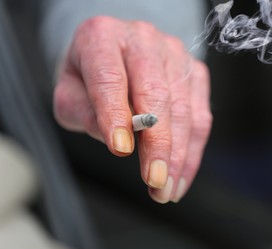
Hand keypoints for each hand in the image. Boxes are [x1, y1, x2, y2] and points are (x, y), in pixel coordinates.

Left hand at [53, 16, 211, 202]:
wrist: (115, 51)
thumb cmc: (89, 76)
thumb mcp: (70, 93)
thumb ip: (84, 113)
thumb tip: (118, 140)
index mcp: (102, 37)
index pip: (110, 78)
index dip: (116, 115)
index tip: (121, 150)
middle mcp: (143, 40)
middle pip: (155, 94)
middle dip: (158, 143)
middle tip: (155, 181)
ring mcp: (175, 54)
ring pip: (184, 109)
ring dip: (178, 155)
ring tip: (166, 188)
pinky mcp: (195, 71)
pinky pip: (201, 116)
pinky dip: (193, 151)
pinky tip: (181, 176)